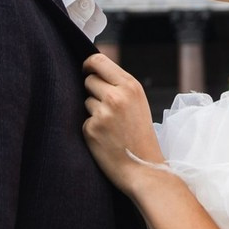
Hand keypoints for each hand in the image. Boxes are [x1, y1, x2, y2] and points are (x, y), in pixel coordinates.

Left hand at [82, 52, 163, 191]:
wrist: (144, 168)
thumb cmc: (140, 135)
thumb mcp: (138, 102)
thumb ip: (119, 85)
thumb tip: (93, 70)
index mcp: (130, 86)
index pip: (98, 60)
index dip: (89, 64)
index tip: (86, 70)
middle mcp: (116, 96)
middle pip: (89, 79)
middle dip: (93, 90)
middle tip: (106, 106)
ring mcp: (103, 113)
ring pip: (86, 100)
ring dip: (93, 110)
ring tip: (111, 126)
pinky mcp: (91, 129)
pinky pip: (84, 120)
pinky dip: (92, 127)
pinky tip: (105, 138)